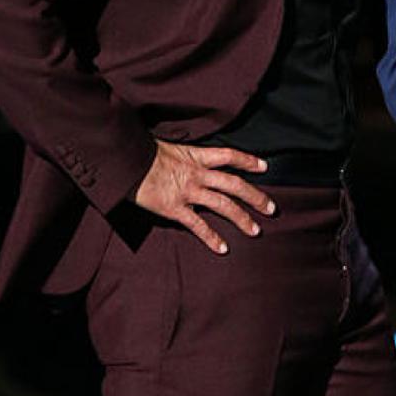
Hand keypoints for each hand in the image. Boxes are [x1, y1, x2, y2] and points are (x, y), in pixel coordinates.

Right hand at [134, 141, 273, 253]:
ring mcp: (188, 192)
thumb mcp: (169, 147)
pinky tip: (223, 248)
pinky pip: (198, 225)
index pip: (229, 156)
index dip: (248, 161)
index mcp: (196, 156)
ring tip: (255, 230)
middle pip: (234, 184)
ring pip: (223, 205)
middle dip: (255, 197)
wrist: (124, 160)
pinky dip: (212, 237)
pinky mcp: (174, 208)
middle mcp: (197, 174)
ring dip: (242, 218)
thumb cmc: (143, 152)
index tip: (265, 167)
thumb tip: (191, 159)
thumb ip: (185, 156)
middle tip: (271, 208)